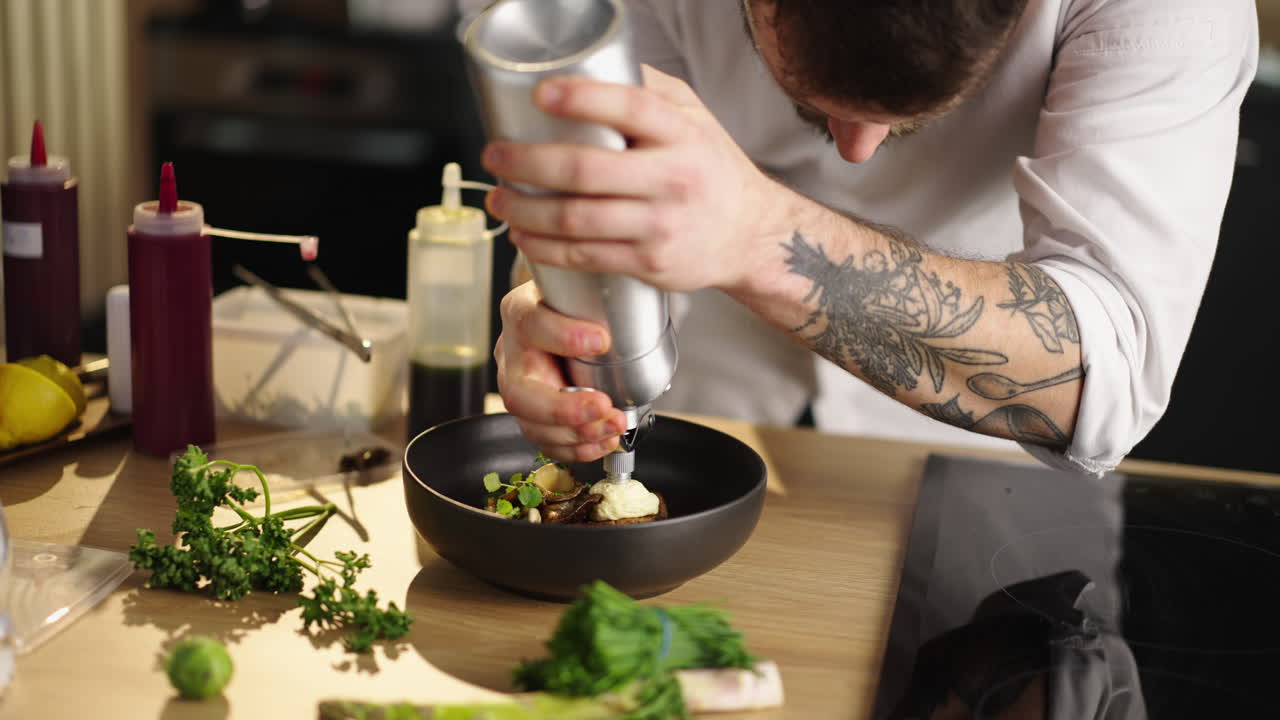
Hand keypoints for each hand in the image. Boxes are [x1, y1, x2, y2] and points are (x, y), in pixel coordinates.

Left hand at [481, 65, 776, 293]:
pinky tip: (524, 238)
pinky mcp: (649, 263)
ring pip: (576, 219)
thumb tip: (588, 65)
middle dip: (527, 163)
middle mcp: (673, 178)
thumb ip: (648, 90)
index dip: (581, 98)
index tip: (540, 93)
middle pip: (586, 170)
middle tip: (494, 155)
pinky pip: (585, 257)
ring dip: (525, 211)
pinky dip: (545, 249)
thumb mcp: (694, 118)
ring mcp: (660, 225)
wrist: (750, 236)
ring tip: (499, 199)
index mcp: (682, 134)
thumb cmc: (712, 169)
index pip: (630, 108)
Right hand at [494, 281, 628, 461]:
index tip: (600, 340)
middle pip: (520, 392)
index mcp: (522, 311)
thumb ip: (602, 290)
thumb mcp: (584, 284)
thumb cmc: (575, 301)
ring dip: (575, 434)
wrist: (566, 317)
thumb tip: (642, 284)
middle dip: (564, 409)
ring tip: (612, 427)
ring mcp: (518, 386)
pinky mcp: (530, 414)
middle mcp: (513, 352)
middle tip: (603, 407)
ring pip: (530, 423)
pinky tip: (601, 442)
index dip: (563, 336)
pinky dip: (575, 448)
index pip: (532, 323)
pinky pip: (543, 440)